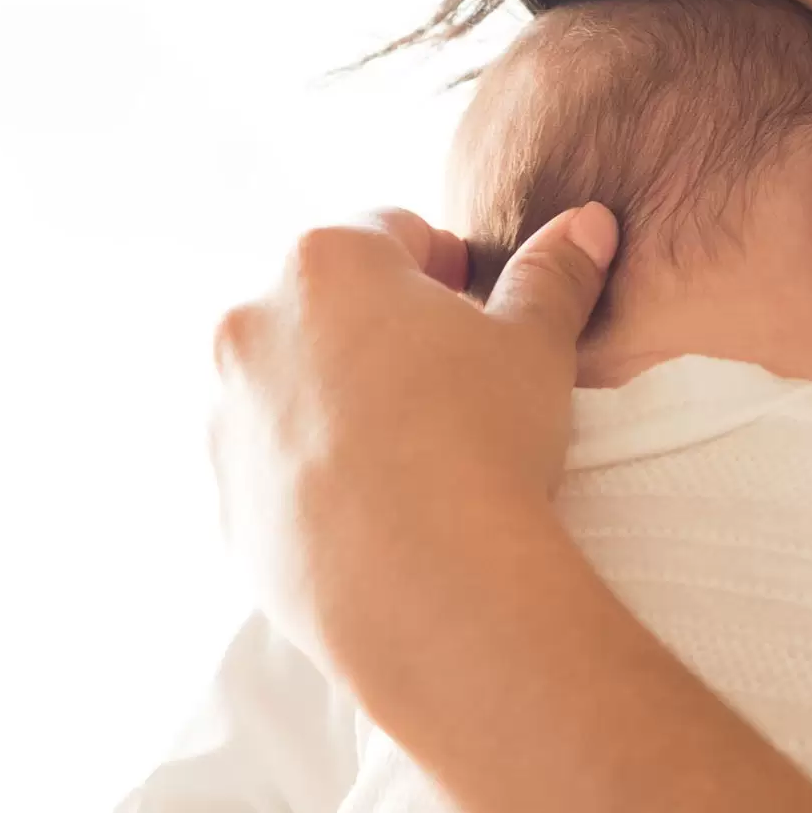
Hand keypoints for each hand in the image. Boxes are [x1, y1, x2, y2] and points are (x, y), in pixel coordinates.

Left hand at [208, 203, 616, 676]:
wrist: (427, 588)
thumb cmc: (483, 443)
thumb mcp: (535, 346)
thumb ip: (552, 274)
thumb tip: (586, 224)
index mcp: (324, 263)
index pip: (390, 231)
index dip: (443, 266)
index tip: (475, 309)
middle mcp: (252, 325)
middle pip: (327, 304)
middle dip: (381, 330)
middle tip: (447, 383)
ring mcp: (227, 415)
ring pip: (289, 385)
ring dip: (337, 399)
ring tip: (410, 452)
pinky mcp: (225, 500)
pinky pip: (273, 466)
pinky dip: (312, 473)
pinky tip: (374, 508)